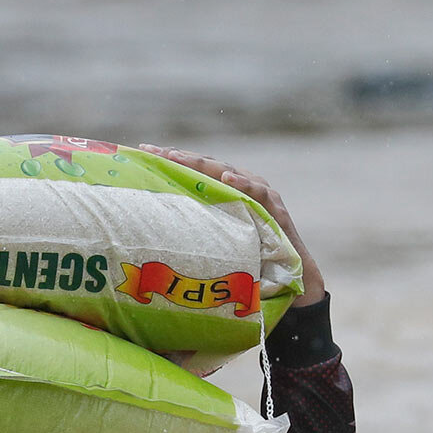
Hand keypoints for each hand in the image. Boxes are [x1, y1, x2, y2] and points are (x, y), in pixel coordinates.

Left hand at [138, 145, 324, 307]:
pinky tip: (227, 178)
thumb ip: (194, 232)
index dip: (171, 160)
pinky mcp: (276, 209)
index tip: (142, 152)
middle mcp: (242, 186)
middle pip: (206, 165)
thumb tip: (152, 233)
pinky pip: (258, 193)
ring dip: (202, 164)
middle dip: (178, 156)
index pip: (195, 170)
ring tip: (177, 157)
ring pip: (228, 172)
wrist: (290, 281)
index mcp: (225, 191)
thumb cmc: (248, 263)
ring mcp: (260, 194)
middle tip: (153, 151)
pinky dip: (243, 184)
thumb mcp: (214, 244)